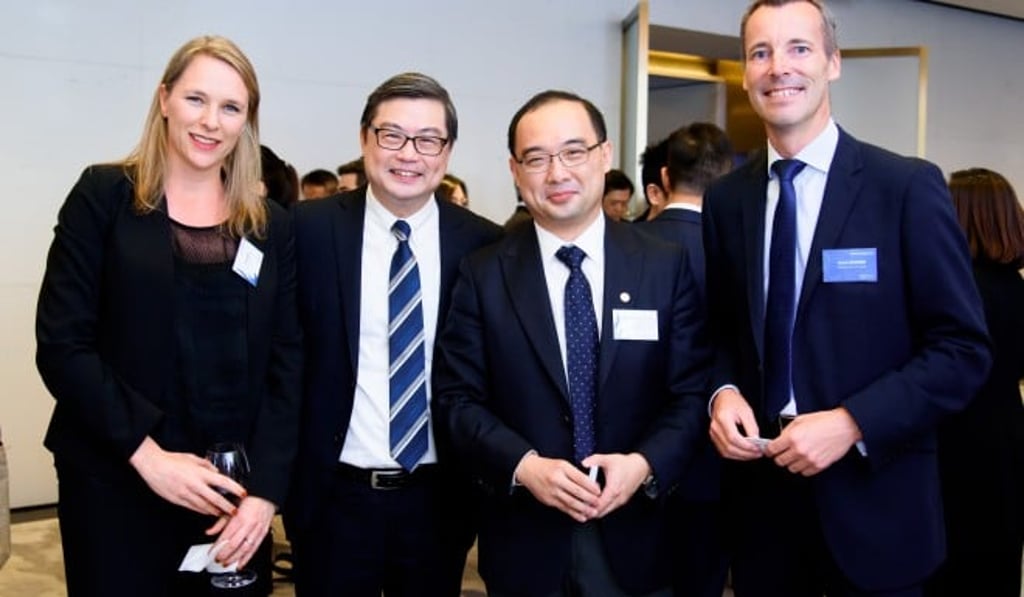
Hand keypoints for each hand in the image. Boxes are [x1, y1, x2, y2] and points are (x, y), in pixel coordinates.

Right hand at [129, 436, 244, 515]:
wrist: (153, 466)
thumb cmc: (172, 460)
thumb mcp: (193, 458)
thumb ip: (207, 466)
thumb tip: (216, 472)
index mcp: (200, 473)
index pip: (223, 482)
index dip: (235, 489)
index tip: (243, 493)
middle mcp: (195, 485)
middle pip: (215, 499)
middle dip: (227, 507)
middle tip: (235, 511)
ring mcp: (186, 494)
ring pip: (204, 507)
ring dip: (215, 511)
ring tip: (223, 513)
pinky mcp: (178, 500)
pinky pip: (193, 508)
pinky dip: (202, 511)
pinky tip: (208, 512)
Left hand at [208, 495, 275, 567]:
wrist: (266, 495)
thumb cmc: (249, 500)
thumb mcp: (231, 507)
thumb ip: (220, 522)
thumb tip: (209, 532)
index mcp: (239, 518)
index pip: (226, 536)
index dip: (217, 547)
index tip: (211, 553)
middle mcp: (249, 525)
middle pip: (235, 545)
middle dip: (225, 555)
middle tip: (218, 560)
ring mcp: (257, 530)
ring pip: (245, 549)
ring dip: (235, 558)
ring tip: (227, 564)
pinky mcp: (263, 533)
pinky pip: (255, 548)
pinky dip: (247, 558)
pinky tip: (241, 563)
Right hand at [514, 453, 600, 521]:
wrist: (528, 470)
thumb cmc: (547, 466)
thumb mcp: (562, 464)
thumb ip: (575, 473)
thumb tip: (591, 484)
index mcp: (562, 468)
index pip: (580, 478)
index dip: (591, 486)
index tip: (599, 491)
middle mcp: (557, 480)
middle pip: (577, 491)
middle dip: (590, 499)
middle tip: (599, 503)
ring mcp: (552, 491)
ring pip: (571, 502)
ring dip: (584, 509)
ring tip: (593, 512)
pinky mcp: (549, 500)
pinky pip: (564, 508)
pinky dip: (574, 513)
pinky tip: (582, 516)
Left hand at [582, 452, 649, 517]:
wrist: (641, 467)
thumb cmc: (626, 464)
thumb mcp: (608, 459)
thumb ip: (594, 460)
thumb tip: (583, 463)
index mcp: (613, 489)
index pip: (599, 505)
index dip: (588, 506)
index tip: (579, 504)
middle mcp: (618, 498)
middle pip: (601, 512)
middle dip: (589, 512)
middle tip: (578, 509)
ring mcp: (621, 501)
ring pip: (606, 512)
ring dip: (596, 511)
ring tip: (584, 506)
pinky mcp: (622, 501)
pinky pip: (610, 508)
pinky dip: (602, 508)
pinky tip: (594, 503)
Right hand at [709, 388, 763, 459]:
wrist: (722, 398)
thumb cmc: (734, 402)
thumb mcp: (747, 411)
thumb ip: (751, 427)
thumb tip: (756, 442)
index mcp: (723, 418)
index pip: (733, 438)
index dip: (746, 446)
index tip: (757, 448)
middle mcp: (715, 428)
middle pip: (729, 448)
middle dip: (745, 454)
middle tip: (758, 453)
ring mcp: (713, 434)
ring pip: (726, 452)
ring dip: (741, 456)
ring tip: (753, 454)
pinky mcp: (714, 438)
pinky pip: (724, 451)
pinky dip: (735, 455)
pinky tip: (744, 453)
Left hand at [765, 408, 861, 475]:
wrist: (844, 427)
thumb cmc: (824, 421)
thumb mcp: (800, 420)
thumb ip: (787, 431)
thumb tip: (779, 439)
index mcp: (793, 437)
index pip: (771, 449)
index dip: (769, 449)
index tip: (770, 450)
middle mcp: (799, 450)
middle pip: (779, 461)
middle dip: (779, 456)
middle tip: (784, 452)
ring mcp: (809, 459)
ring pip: (791, 468)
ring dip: (792, 463)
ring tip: (797, 455)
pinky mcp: (819, 466)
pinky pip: (804, 472)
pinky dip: (803, 467)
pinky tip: (806, 459)